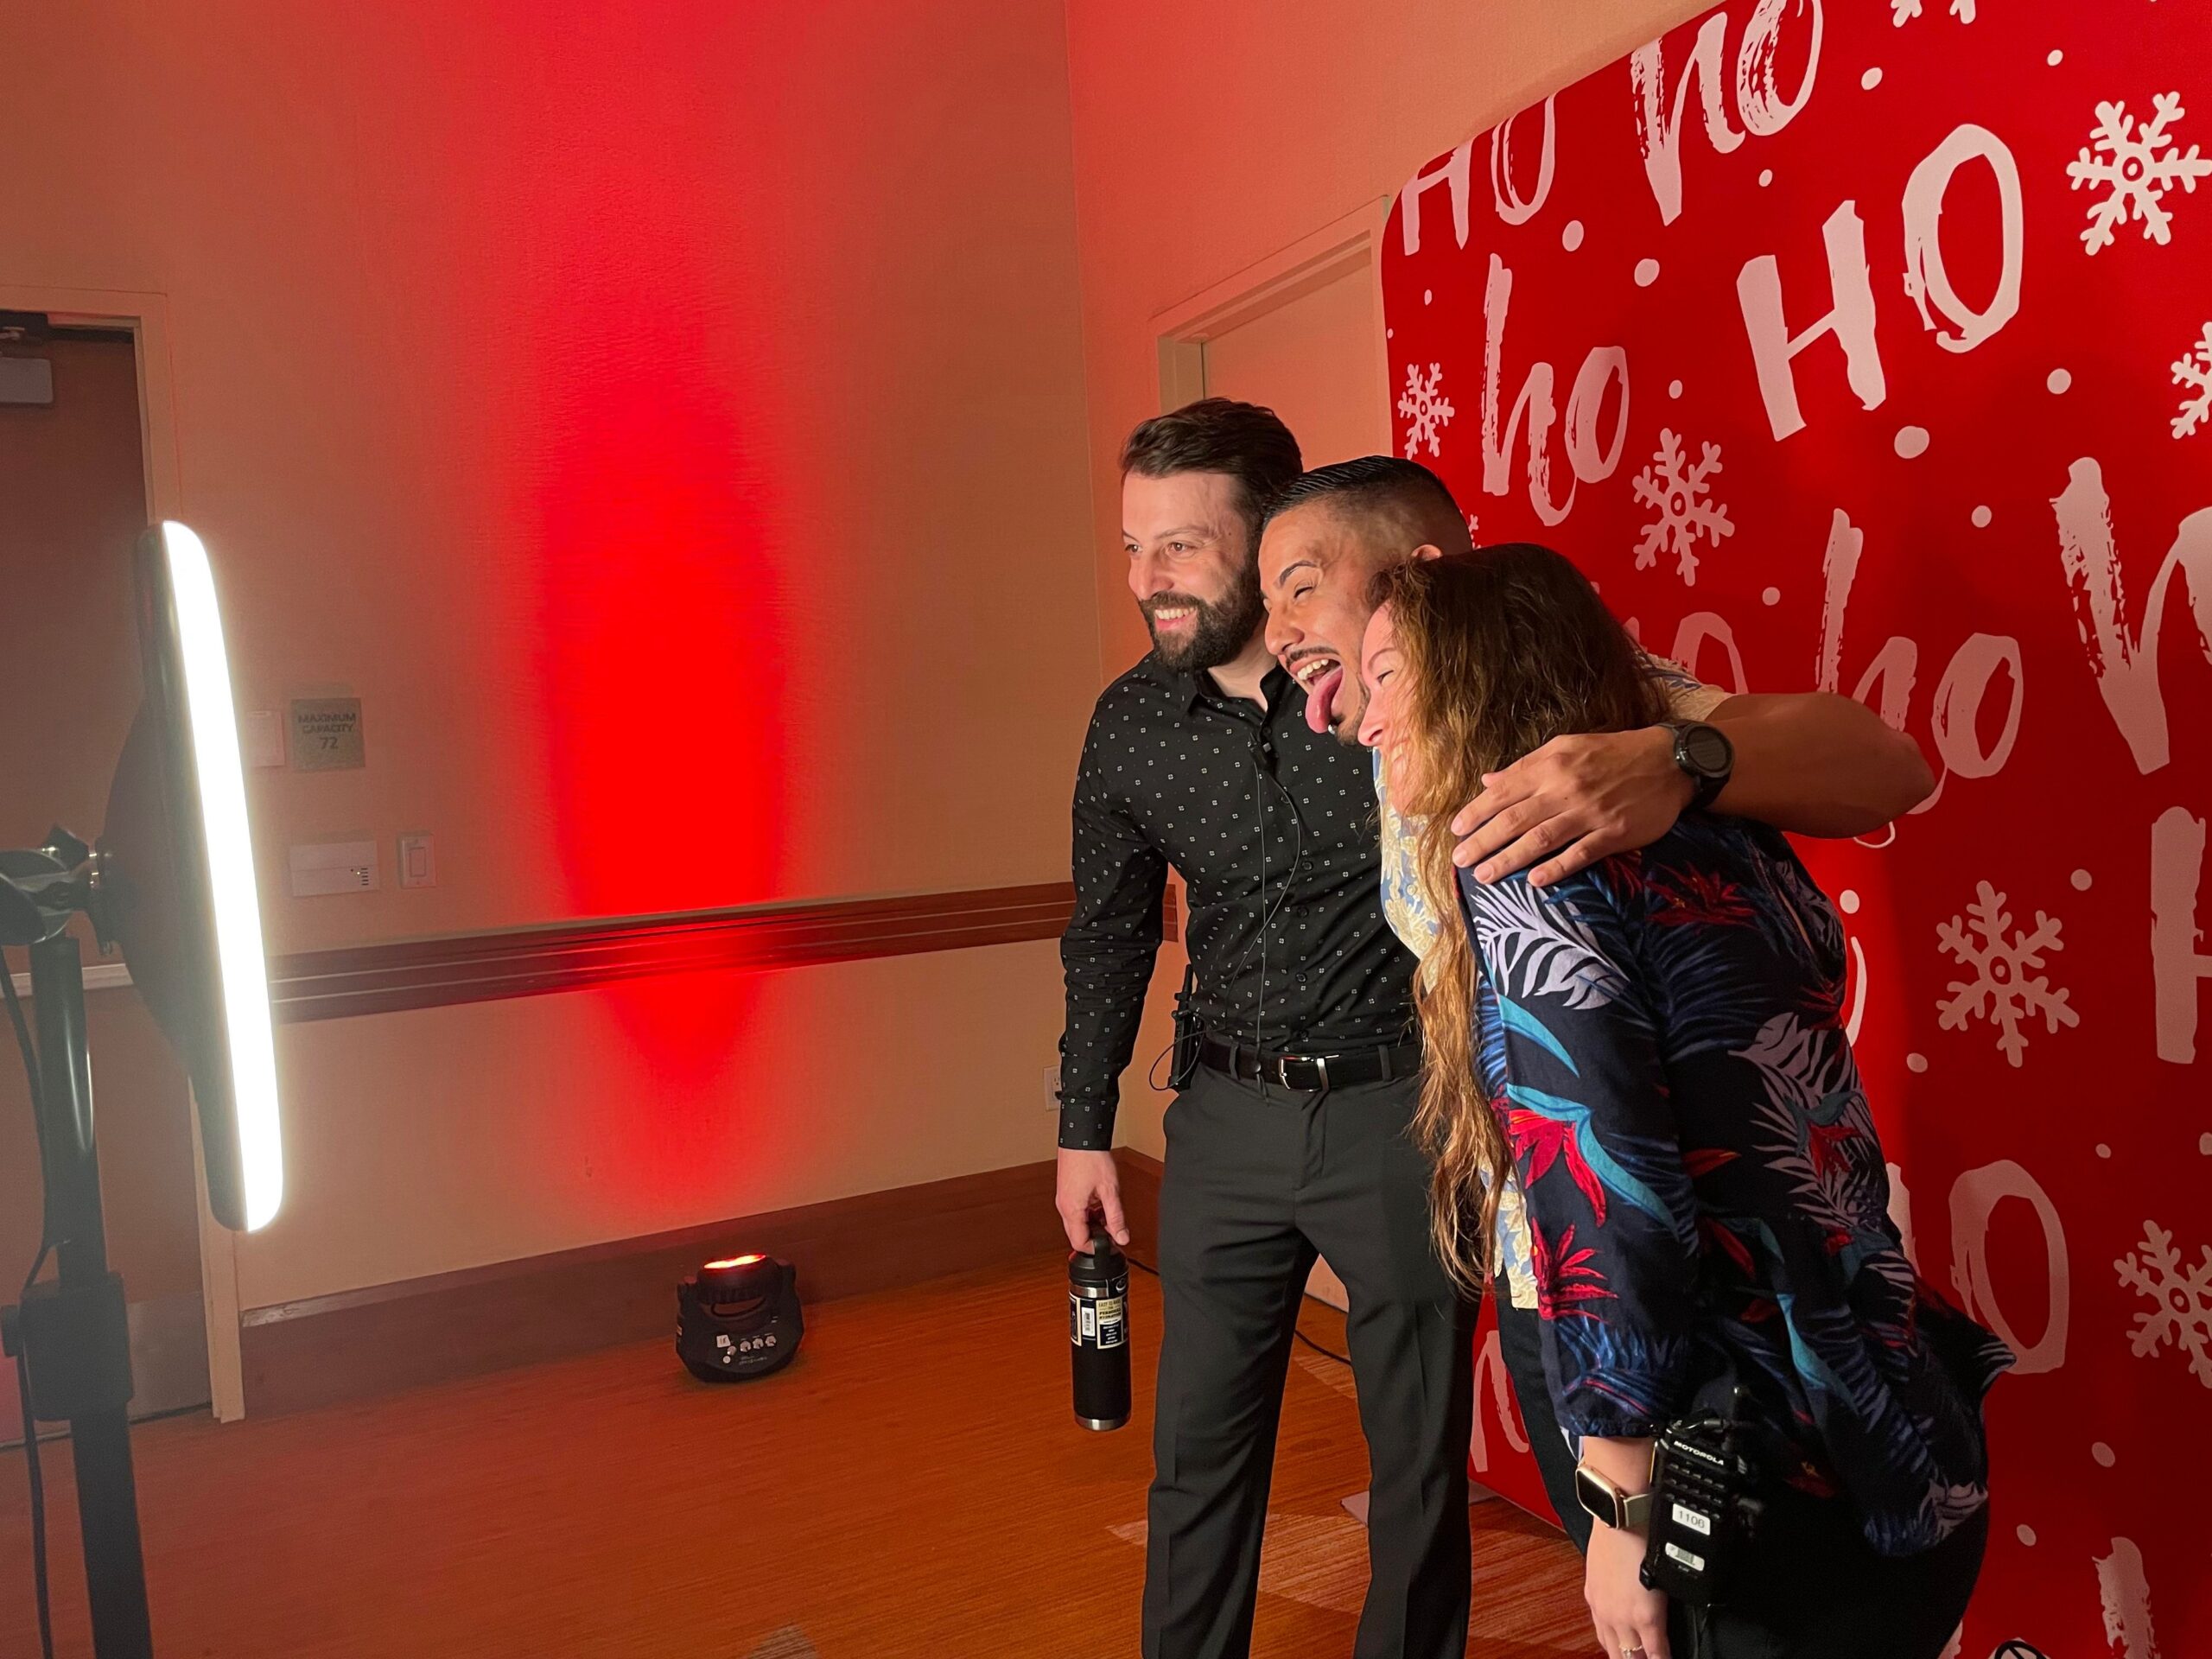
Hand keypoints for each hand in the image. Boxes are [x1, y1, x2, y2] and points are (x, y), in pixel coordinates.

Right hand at [1055, 1148, 1128, 1251]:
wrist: (1081, 1137)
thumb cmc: (1091, 1158)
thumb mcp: (1110, 1191)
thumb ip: (1116, 1217)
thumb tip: (1122, 1237)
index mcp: (1072, 1209)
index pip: (1080, 1243)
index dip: (1097, 1248)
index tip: (1111, 1245)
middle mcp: (1064, 1207)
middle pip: (1078, 1235)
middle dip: (1096, 1236)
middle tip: (1114, 1229)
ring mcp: (1063, 1199)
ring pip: (1078, 1223)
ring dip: (1094, 1223)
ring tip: (1109, 1212)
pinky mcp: (1066, 1192)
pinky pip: (1076, 1211)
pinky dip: (1089, 1213)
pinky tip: (1101, 1203)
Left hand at [1451, 727, 1691, 886]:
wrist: (1669, 761)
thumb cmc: (1612, 753)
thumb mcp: (1566, 747)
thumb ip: (1526, 767)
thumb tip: (1487, 782)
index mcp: (1551, 765)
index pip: (1503, 791)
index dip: (1476, 812)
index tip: (1456, 829)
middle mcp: (1566, 788)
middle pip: (1515, 819)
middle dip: (1483, 840)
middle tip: (1460, 860)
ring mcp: (1590, 812)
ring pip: (1540, 838)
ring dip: (1508, 859)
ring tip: (1484, 875)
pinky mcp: (1614, 833)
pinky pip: (1580, 854)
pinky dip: (1556, 868)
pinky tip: (1534, 881)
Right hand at [1584, 1521, 1669, 1658]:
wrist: (1620, 1518)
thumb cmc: (1647, 1540)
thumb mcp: (1667, 1578)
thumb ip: (1666, 1608)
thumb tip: (1669, 1624)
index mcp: (1645, 1616)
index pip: (1656, 1656)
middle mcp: (1621, 1618)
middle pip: (1630, 1658)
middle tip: (1650, 1658)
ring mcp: (1603, 1608)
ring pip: (1611, 1648)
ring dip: (1623, 1656)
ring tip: (1632, 1657)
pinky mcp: (1592, 1595)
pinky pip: (1598, 1629)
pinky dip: (1608, 1640)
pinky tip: (1613, 1638)